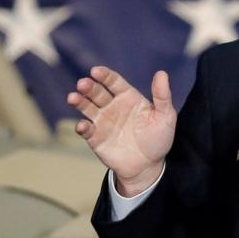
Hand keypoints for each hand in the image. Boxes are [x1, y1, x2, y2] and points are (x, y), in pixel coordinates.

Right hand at [67, 66, 176, 195]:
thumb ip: (162, 96)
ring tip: (73, 98)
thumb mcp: (165, 116)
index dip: (104, 75)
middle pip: (97, 92)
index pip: (114, 82)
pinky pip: (86, 130)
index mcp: (128, 97)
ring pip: (87, 107)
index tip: (96, 71)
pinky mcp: (95, 138)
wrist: (148, 166)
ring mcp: (102, 122)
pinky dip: (82, 127)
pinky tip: (83, 125)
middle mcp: (112, 106)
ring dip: (79, 101)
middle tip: (83, 84)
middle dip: (88, 87)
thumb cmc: (158, 138)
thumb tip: (161, 73)